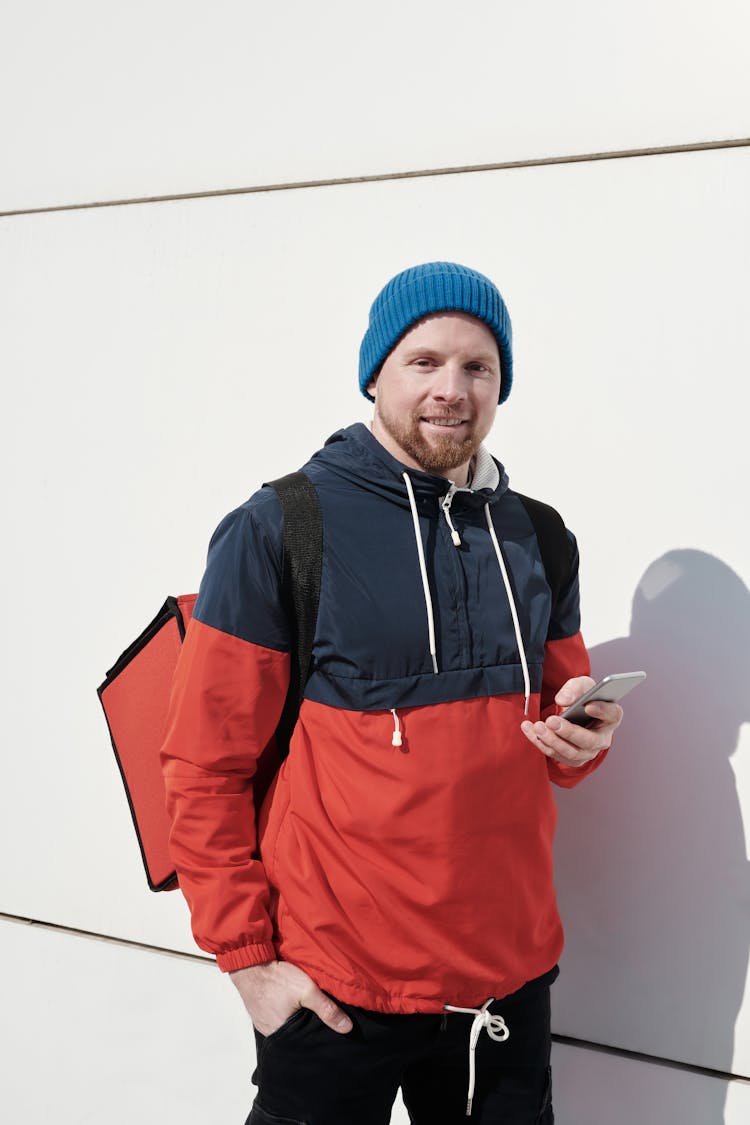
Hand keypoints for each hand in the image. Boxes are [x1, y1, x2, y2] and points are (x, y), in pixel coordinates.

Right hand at [229, 960, 352, 1036]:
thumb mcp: (307, 990)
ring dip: (295, 1022)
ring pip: (286, 1028)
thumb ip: (327, 1009)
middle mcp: (271, 1034)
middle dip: (307, 1031)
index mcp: (283, 1035)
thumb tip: (347, 1027)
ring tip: (306, 1013)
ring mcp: (264, 1025)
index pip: (306, 1044)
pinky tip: (290, 1006)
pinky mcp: (260, 1014)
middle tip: (319, 1022)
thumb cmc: (276, 977)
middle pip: (296, 1037)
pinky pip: (276, 1020)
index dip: (317, 1040)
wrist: (250, 964)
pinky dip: (284, 1015)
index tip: (329, 1036)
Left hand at [521, 676, 622, 767]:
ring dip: (551, 740)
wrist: (575, 713)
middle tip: (552, 721)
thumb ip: (574, 688)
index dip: (602, 711)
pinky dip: (539, 742)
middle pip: (588, 741)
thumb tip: (563, 700)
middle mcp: (602, 738)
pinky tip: (529, 729)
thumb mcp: (581, 685)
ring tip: (538, 727)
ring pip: (570, 752)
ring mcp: (587, 752)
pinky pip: (554, 754)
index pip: (612, 714)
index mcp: (611, 716)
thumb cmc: (583, 698)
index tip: (588, 705)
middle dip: (569, 732)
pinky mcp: (571, 758)